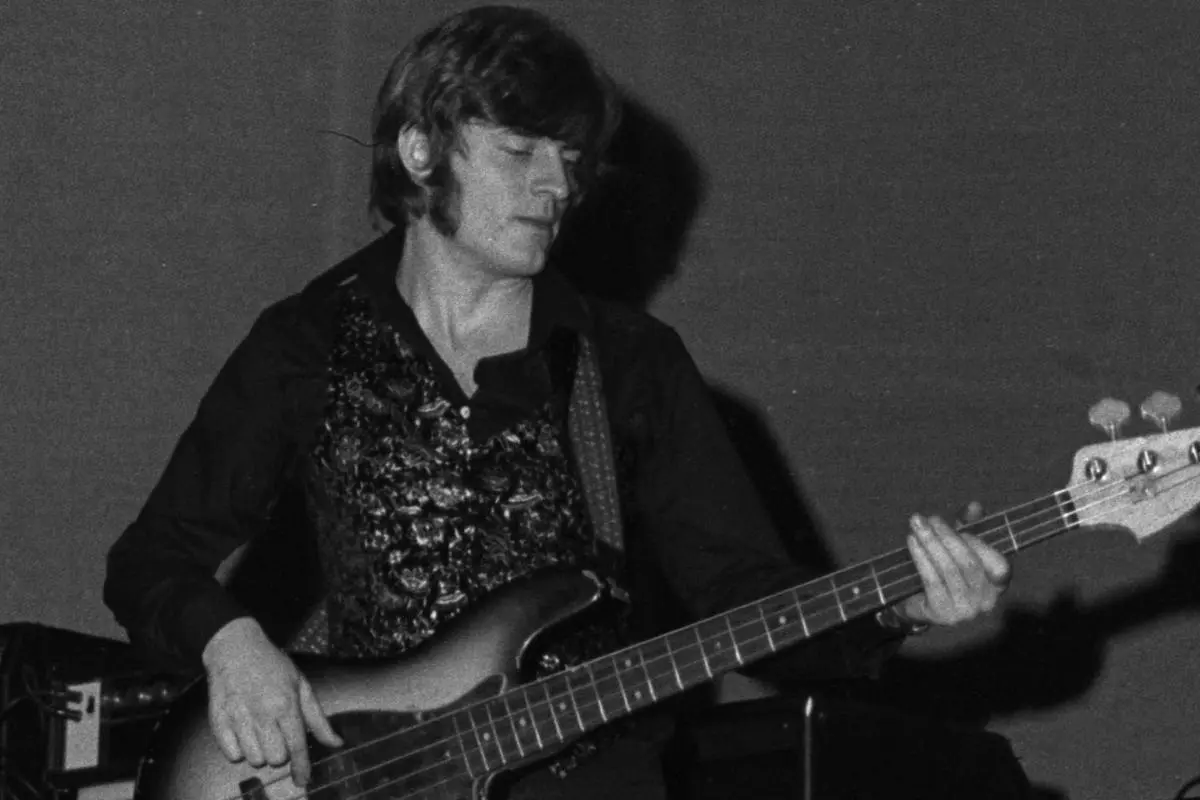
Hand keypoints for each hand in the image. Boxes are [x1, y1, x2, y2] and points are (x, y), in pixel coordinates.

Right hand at [201, 617, 342, 786]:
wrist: (235, 648)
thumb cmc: (273, 666)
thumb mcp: (302, 685)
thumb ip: (318, 719)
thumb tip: (336, 743)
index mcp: (286, 703)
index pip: (297, 746)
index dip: (302, 767)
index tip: (303, 779)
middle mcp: (262, 713)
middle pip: (276, 758)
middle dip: (281, 754)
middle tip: (279, 737)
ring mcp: (238, 717)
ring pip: (254, 759)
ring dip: (261, 752)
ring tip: (261, 732)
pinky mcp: (218, 720)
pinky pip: (231, 754)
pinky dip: (240, 750)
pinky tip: (245, 732)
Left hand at [895, 501, 1010, 627]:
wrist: (916, 603)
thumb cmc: (941, 571)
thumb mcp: (956, 546)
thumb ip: (967, 526)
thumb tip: (975, 506)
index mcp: (996, 586)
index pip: (1000, 567)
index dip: (982, 546)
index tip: (962, 529)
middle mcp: (985, 602)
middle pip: (969, 564)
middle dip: (948, 537)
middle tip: (930, 519)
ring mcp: (965, 611)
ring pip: (949, 570)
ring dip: (931, 543)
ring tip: (917, 526)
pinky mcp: (943, 614)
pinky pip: (932, 580)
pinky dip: (921, 557)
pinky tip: (912, 542)